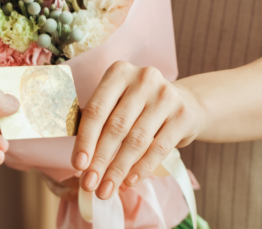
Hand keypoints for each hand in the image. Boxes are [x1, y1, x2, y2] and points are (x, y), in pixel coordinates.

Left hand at [72, 61, 203, 199]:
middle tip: (90, 184)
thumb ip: (98, 124)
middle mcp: (143, 78)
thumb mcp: (117, 104)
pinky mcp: (183, 115)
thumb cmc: (138, 107)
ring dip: (119, 169)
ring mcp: (166, 96)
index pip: (97, 110)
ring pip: (137, 140)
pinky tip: (129, 181)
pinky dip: (142, 168)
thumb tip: (81, 163)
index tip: (78, 165)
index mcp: (119, 72)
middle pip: (116, 127)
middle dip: (100, 160)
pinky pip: (159, 148)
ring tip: (107, 189)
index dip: (85, 140)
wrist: (184, 103)